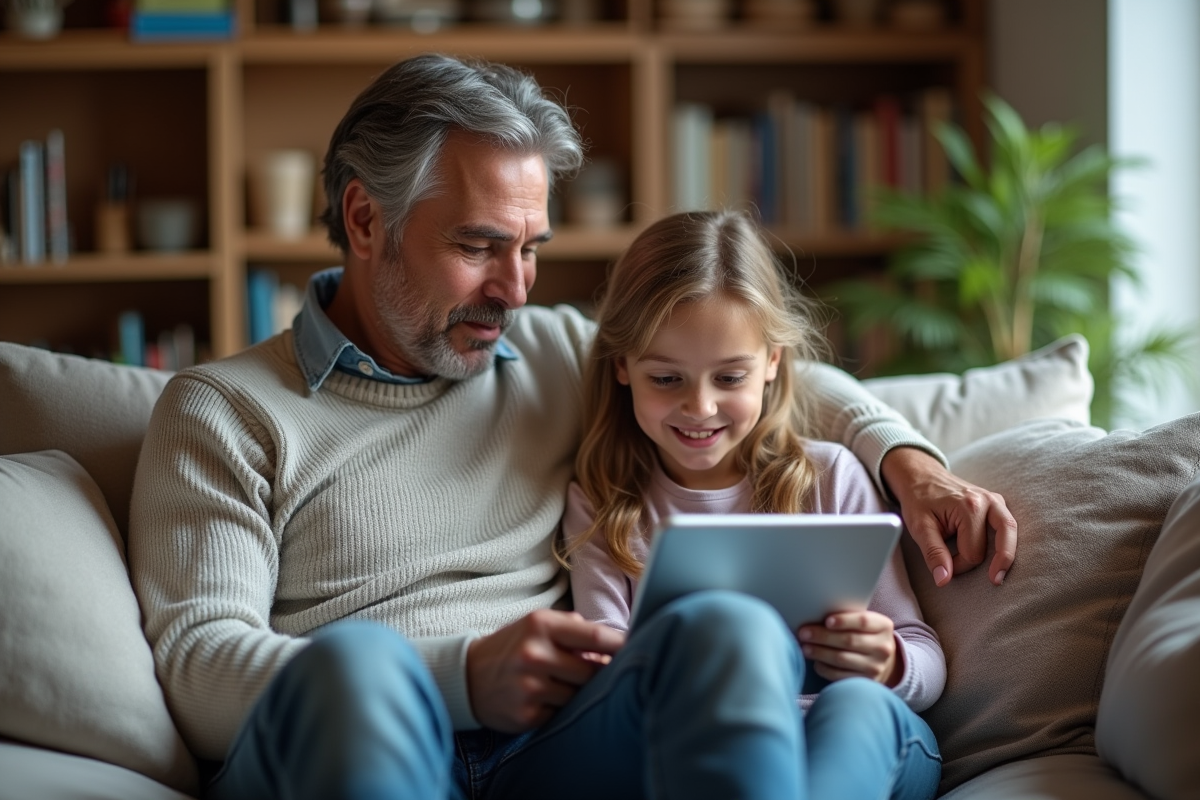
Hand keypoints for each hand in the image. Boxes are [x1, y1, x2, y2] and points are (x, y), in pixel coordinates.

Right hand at [466, 609, 624, 731]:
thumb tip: (613, 645)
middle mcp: (534, 654)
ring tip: (565, 684)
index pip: (595, 637)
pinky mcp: (526, 714)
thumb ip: (574, 629)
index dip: (622, 646)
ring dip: (580, 693)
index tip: (640, 649)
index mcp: (541, 625)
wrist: (468, 677)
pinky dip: (561, 708)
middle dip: (600, 674)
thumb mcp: (538, 624)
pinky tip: (548, 699)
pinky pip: (561, 713)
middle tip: (602, 672)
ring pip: (579, 695)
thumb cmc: (514, 646)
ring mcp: (529, 687)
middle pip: (592, 672)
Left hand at [797, 610, 898, 685]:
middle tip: (804, 633)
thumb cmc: (863, 634)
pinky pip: (840, 676)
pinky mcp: (865, 682)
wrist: (882, 660)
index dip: (844, 621)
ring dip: (820, 653)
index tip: (826, 621)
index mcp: (883, 626)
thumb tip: (814, 614)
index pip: (863, 621)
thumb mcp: (863, 623)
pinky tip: (815, 662)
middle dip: (823, 636)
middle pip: (849, 640)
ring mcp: (876, 667)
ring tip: (805, 648)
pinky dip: (825, 668)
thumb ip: (847, 617)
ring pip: (842, 659)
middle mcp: (883, 647)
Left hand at [881, 446, 1016, 586]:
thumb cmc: (918, 500)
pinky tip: (1001, 550)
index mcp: (969, 507)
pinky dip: (1006, 539)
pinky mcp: (996, 501)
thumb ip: (933, 554)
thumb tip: (944, 580)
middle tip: (995, 581)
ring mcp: (994, 499)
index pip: (973, 553)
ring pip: (1011, 531)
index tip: (945, 563)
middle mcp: (987, 501)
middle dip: (997, 562)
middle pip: (1003, 539)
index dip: (960, 565)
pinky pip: (1007, 524)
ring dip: (1006, 551)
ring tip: (1000, 572)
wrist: (920, 475)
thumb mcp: (919, 527)